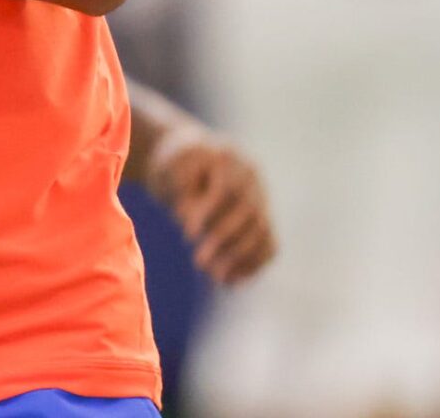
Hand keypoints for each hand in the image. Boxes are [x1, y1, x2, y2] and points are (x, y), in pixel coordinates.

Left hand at [140, 118, 275, 284]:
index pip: (226, 188)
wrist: (191, 165)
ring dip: (240, 258)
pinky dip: (254, 264)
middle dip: (224, 241)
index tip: (187, 235)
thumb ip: (183, 194)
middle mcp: (253, 178)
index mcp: (229, 158)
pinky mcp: (265, 220)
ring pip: (261, 231)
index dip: (210, 213)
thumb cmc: (176, 168)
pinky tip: (232, 281)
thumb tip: (192, 226)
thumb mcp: (171, 172)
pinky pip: (268, 244)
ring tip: (217, 277)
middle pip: (248, 212)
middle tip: (199, 263)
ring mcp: (263, 199)